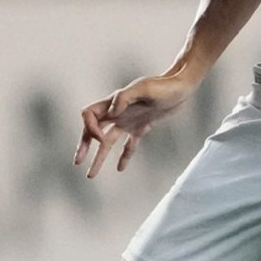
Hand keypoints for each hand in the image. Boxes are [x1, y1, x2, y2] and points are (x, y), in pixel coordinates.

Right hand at [74, 73, 195, 176]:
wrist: (182, 87)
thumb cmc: (164, 85)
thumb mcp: (145, 88)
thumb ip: (125, 97)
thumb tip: (111, 111)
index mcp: (114, 102)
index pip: (89, 115)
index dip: (89, 128)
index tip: (99, 138)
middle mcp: (118, 112)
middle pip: (93, 130)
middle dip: (84, 146)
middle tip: (77, 162)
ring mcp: (129, 120)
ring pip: (108, 141)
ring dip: (99, 157)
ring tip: (91, 174)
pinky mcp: (142, 127)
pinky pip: (129, 145)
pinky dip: (124, 156)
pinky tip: (120, 168)